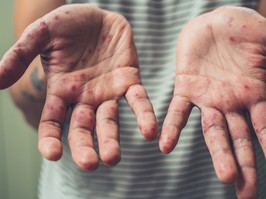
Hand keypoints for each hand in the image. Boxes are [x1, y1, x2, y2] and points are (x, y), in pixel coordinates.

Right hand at [0, 4, 157, 169]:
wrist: (99, 16)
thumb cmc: (68, 24)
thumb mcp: (42, 34)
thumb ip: (21, 54)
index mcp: (61, 90)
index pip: (53, 122)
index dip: (50, 139)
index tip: (52, 154)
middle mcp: (85, 97)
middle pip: (83, 128)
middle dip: (86, 147)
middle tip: (91, 164)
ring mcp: (108, 92)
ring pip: (110, 120)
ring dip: (112, 139)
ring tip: (113, 158)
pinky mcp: (130, 81)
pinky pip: (138, 101)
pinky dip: (144, 115)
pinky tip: (149, 131)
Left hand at [160, 6, 265, 198]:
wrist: (212, 22)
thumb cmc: (242, 29)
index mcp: (256, 93)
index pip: (265, 127)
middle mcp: (232, 103)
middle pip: (240, 139)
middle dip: (243, 164)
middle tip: (246, 193)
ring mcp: (209, 98)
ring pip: (213, 131)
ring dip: (218, 153)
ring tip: (225, 177)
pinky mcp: (186, 88)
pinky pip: (179, 112)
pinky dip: (172, 128)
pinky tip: (165, 146)